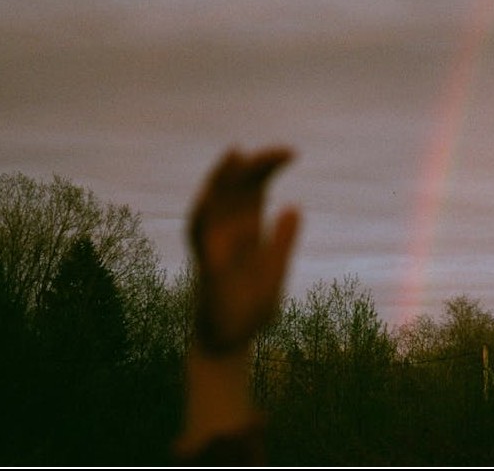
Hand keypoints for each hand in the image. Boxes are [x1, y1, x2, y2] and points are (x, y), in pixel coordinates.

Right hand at [188, 147, 300, 355]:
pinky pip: (199, 237)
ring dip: (221, 179)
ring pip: (213, 203)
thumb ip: (283, 241)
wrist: (229, 342)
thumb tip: (294, 206)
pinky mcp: (205, 266)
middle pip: (235, 188)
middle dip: (251, 166)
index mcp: (248, 229)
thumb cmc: (250, 308)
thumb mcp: (275, 270)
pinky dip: (202, 216)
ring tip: (235, 155)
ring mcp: (214, 246)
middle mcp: (228, 231)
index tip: (292, 152)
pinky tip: (209, 196)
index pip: (256, 187)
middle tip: (277, 151)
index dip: (269, 167)